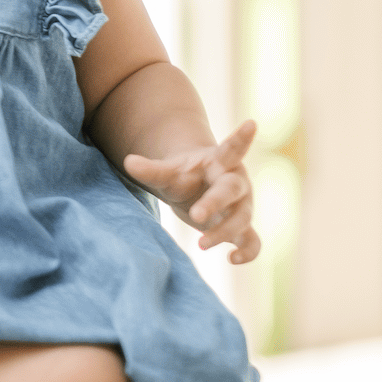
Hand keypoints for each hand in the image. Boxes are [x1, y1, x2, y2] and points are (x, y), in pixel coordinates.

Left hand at [122, 120, 261, 263]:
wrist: (197, 192)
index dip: (241, 138)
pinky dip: (248, 252)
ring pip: (242, 219)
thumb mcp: (168, 171)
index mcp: (220, 162)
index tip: (251, 123)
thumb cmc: (185, 177)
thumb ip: (151, 169)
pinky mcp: (244, 228)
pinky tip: (232, 259)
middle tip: (196, 215)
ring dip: (224, 232)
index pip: (232, 149)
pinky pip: (252, 242)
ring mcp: (243, 206)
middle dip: (216, 203)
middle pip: (232, 191)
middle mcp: (236, 183)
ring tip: (201, 244)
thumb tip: (128, 162)